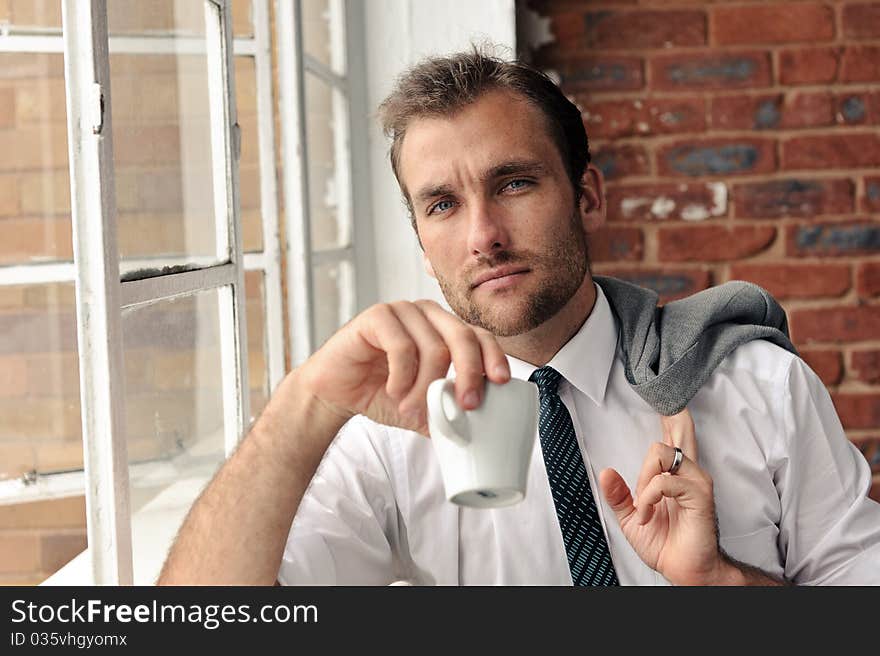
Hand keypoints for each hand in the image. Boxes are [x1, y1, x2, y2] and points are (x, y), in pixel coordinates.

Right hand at [295, 300, 510, 435]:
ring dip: (425, 388)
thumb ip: (450, 413)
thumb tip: (484, 433)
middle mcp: (427, 315)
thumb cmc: (381, 393)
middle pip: (463, 337)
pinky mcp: (377, 316)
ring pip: (433, 348)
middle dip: (469, 375)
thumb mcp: (424, 408)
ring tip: (412, 410)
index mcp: (444, 329)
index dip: (493, 357)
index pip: (480, 336)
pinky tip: (394, 391)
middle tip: (467, 406)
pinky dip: (402, 376)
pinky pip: (402, 346)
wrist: (335, 393)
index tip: (501, 383)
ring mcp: (402, 311)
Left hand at [598, 409, 728, 585]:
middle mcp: (688, 472)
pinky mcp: (699, 494)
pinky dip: (649, 498)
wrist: (684, 569)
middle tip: (671, 402)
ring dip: (644, 482)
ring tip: (646, 507)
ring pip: (660, 452)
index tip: (667, 399)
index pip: (672, 437)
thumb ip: (619, 495)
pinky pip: (663, 481)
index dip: (670, 417)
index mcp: (673, 475)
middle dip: (673, 415)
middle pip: (678, 431)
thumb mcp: (631, 517)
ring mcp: (695, 480)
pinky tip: (650, 514)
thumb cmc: (665, 543)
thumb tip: (606, 472)